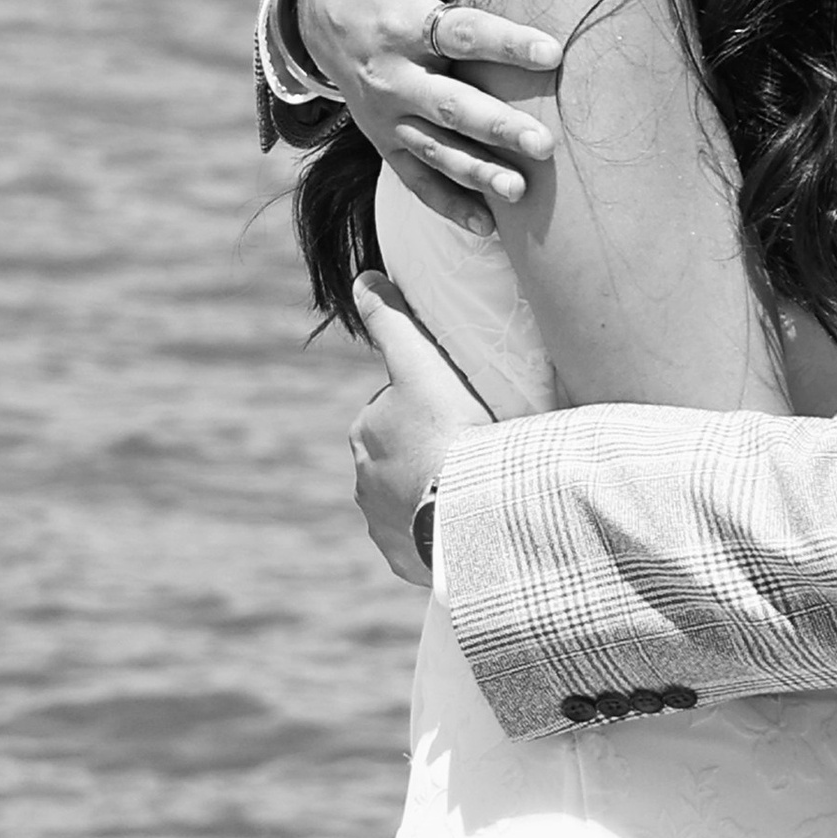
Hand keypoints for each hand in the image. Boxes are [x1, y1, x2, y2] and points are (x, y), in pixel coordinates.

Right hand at [296, 0, 562, 232]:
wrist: (320, 11)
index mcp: (402, 22)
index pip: (460, 34)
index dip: (506, 42)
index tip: (554, 52)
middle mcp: (391, 75)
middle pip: (448, 105)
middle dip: (496, 126)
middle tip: (545, 143)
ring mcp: (385, 115)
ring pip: (433, 150)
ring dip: (475, 173)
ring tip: (521, 192)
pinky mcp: (384, 142)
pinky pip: (414, 179)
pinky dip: (447, 205)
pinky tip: (487, 227)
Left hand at [350, 272, 493, 583]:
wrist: (469, 508)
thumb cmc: (448, 430)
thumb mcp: (419, 362)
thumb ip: (391, 319)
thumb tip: (364, 278)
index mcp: (364, 435)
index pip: (392, 413)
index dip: (426, 408)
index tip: (460, 414)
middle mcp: (363, 483)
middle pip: (399, 458)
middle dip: (425, 453)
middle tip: (472, 449)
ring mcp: (383, 526)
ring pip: (408, 500)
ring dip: (432, 493)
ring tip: (473, 489)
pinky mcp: (404, 559)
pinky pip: (421, 542)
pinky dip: (438, 532)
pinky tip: (464, 524)